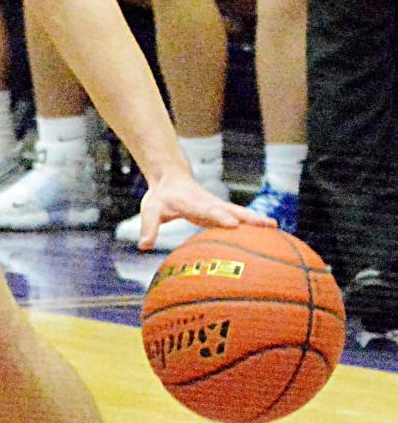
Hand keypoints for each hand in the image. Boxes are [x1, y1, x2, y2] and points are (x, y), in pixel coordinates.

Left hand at [137, 168, 273, 249]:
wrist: (170, 177)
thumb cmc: (161, 196)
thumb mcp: (150, 209)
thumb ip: (148, 226)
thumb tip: (143, 246)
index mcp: (195, 203)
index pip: (209, 211)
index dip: (221, 217)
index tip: (234, 224)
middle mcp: (210, 204)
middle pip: (233, 211)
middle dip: (249, 218)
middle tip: (269, 225)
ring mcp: (218, 207)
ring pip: (241, 213)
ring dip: (257, 221)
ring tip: (277, 229)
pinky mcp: (222, 212)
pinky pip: (240, 218)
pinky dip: (254, 224)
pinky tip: (270, 235)